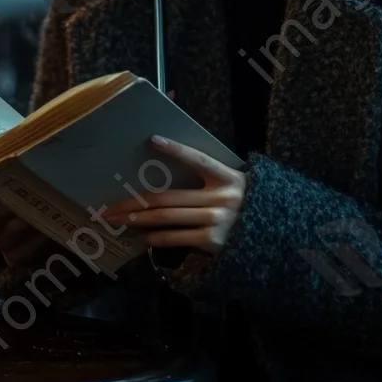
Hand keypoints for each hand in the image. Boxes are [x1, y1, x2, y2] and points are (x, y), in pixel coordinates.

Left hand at [103, 135, 247, 256]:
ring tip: (119, 218)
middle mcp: (221, 198)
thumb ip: (209, 173)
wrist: (271, 237)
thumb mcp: (233, 183)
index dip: (176, 149)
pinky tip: (141, 236)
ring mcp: (216, 220)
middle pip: (168, 197)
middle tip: (110, 205)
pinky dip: (155, 238)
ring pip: (167, 218)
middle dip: (134, 201)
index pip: (198, 159)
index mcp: (227, 177)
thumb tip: (171, 156)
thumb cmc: (244, 204)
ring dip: (138, 219)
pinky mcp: (211, 241)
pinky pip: (175, 238)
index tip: (153, 139)